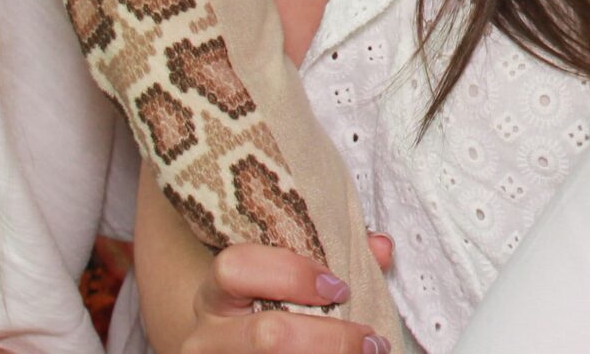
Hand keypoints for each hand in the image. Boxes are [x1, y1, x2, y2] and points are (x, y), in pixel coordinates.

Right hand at [180, 235, 395, 353]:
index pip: (236, 268)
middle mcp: (208, 336)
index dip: (293, 275)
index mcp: (217, 293)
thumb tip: (382, 246)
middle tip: (370, 341)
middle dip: (330, 339)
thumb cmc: (270, 310)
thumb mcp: (285, 284)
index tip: (339, 288)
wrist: (233, 353)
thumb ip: (334, 260)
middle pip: (266, 335)